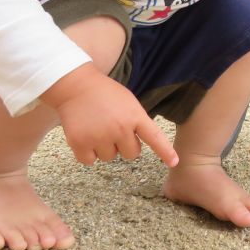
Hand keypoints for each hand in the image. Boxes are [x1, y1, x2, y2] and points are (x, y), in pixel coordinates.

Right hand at [47, 65, 178, 166]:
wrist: (76, 86)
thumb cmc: (105, 93)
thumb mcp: (129, 102)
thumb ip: (137, 121)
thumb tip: (138, 143)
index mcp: (134, 116)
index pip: (154, 137)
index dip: (165, 151)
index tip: (174, 162)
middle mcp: (120, 128)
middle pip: (131, 154)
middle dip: (124, 146)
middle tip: (113, 130)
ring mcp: (100, 136)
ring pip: (110, 158)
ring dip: (104, 148)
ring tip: (97, 128)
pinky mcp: (80, 143)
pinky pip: (89, 161)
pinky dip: (87, 154)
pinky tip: (85, 136)